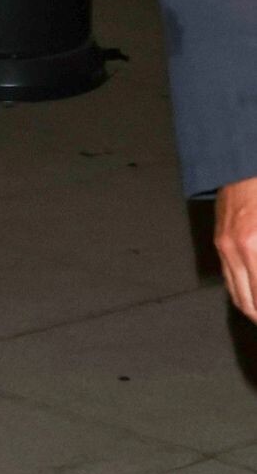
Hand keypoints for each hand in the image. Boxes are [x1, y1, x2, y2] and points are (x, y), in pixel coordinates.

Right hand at [215, 176, 256, 319]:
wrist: (242, 163)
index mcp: (254, 246)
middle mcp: (236, 251)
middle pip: (249, 303)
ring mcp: (225, 247)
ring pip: (237, 295)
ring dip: (252, 310)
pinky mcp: (221, 241)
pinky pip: (230, 278)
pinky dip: (243, 293)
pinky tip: (254, 296)